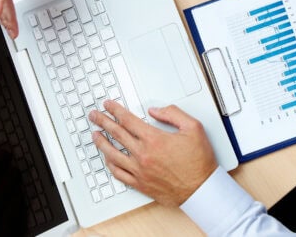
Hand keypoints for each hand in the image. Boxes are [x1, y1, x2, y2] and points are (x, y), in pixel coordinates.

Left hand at [88, 100, 217, 205]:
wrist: (201, 189)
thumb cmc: (199, 162)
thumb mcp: (194, 127)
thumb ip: (173, 114)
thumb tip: (155, 110)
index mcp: (154, 139)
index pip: (128, 120)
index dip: (115, 110)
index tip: (108, 105)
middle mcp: (143, 154)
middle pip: (116, 134)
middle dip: (103, 121)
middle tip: (95, 115)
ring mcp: (139, 170)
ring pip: (112, 154)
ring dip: (101, 142)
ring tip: (95, 134)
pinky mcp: (140, 184)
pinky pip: (118, 173)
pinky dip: (110, 164)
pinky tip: (107, 158)